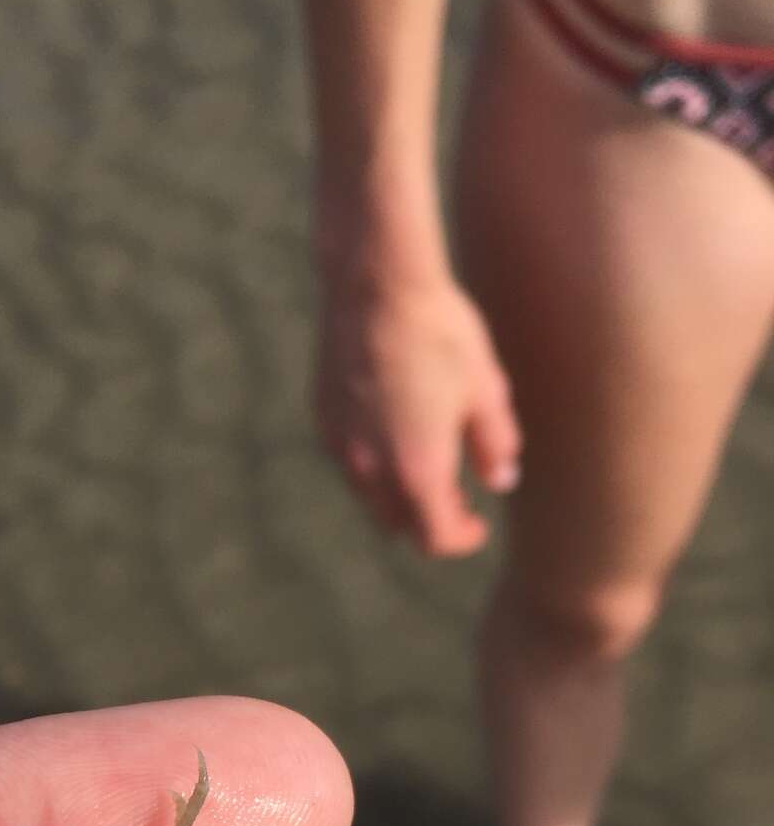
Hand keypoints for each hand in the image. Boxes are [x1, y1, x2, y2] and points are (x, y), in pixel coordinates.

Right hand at [315, 267, 522, 554]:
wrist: (376, 286)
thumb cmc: (441, 333)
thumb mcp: (486, 389)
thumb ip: (496, 444)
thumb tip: (501, 480)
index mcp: (419, 469)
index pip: (435, 537)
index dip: (462, 539)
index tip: (479, 524)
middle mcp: (373, 470)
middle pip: (400, 525)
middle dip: (429, 519)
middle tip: (458, 496)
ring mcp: (343, 448)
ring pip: (372, 497)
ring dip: (400, 493)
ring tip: (427, 458)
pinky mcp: (325, 422)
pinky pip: (352, 463)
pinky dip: (376, 463)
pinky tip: (396, 425)